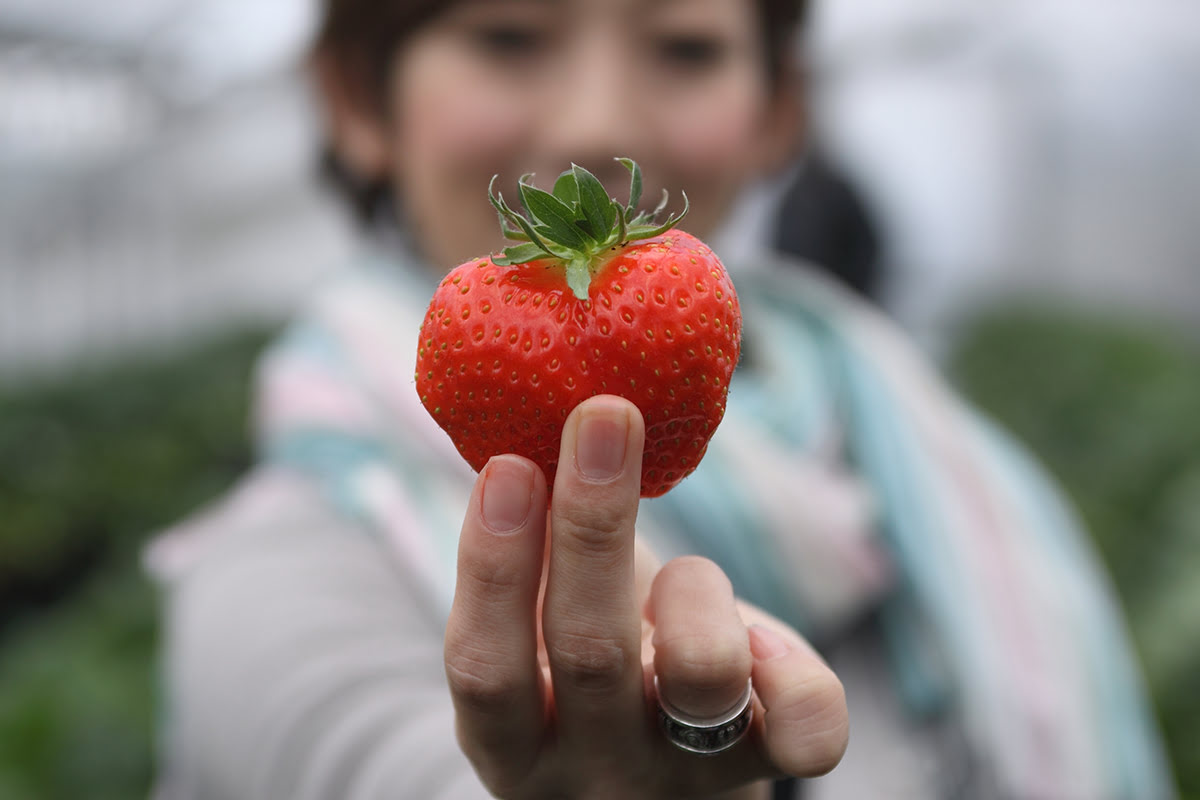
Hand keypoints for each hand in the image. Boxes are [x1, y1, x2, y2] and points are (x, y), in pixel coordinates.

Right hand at [444, 395, 847, 798]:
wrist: (662, 781)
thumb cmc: (586, 670)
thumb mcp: (542, 635)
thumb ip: (535, 562)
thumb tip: (524, 414)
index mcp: (515, 744)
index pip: (485, 668)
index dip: (493, 566)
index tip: (507, 464)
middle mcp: (596, 768)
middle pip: (590, 655)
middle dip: (594, 525)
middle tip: (604, 415)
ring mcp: (686, 774)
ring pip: (703, 680)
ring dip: (694, 587)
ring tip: (681, 572)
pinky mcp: (768, 767)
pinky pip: (808, 729)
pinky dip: (792, 665)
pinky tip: (763, 636)